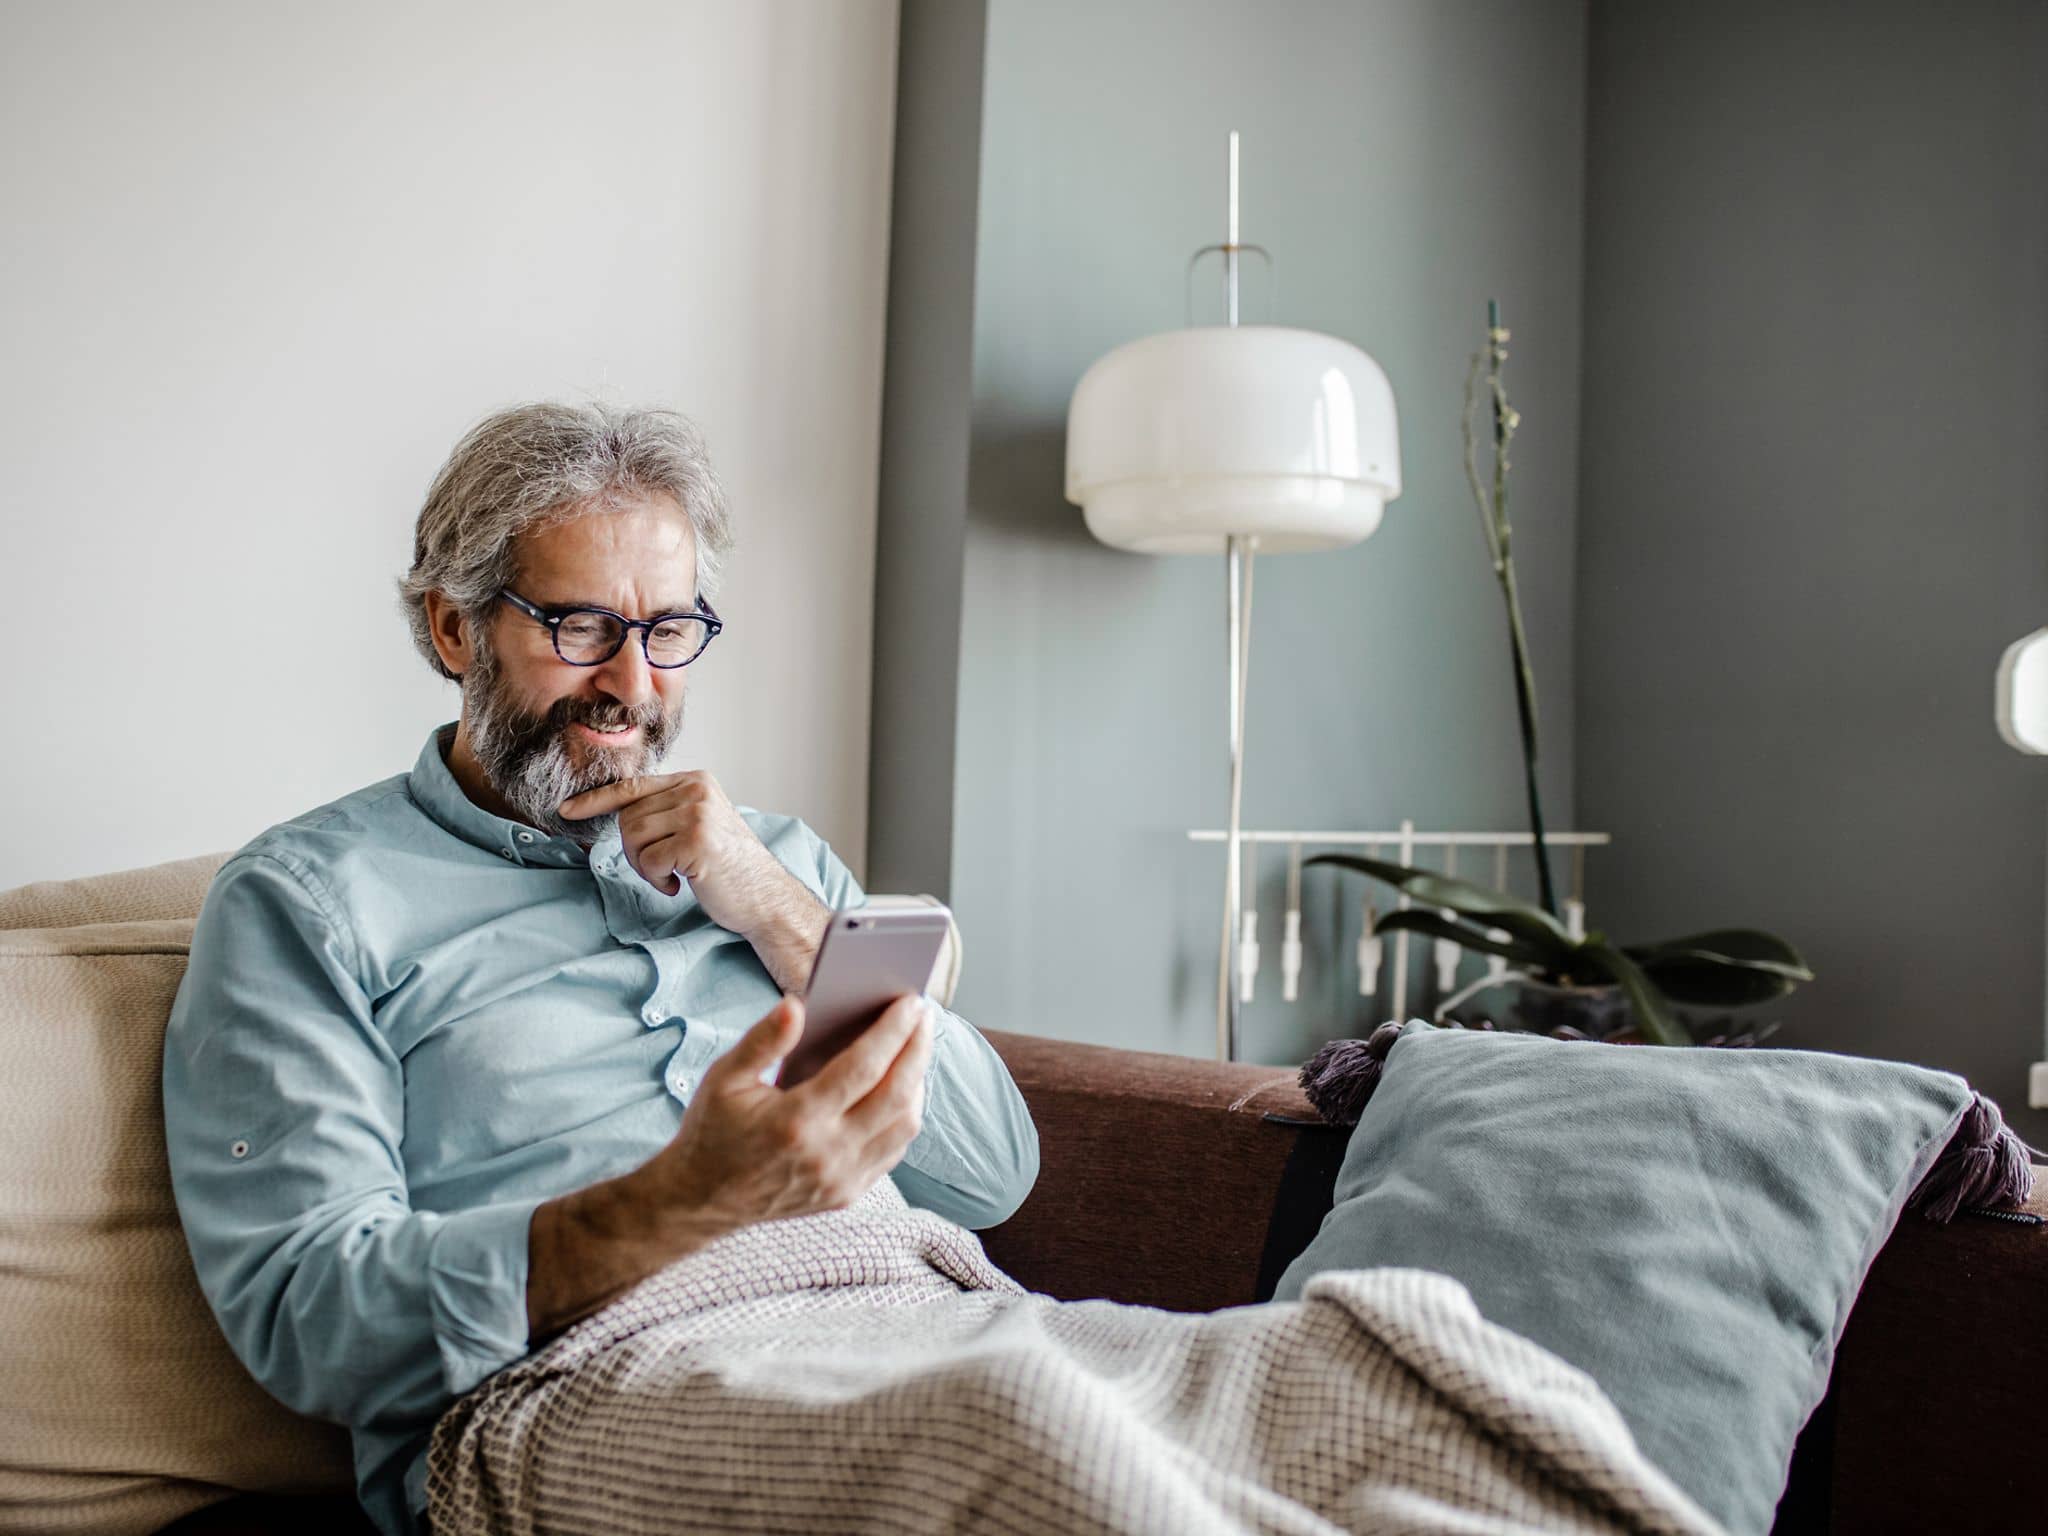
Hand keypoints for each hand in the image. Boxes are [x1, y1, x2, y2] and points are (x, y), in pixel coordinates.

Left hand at [558, 770, 819, 936]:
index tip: (566, 810)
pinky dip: (658, 880)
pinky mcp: (697, 842)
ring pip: (633, 837)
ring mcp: (698, 814)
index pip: (633, 786)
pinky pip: (650, 860)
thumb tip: (618, 813)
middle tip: (661, 870)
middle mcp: (696, 790)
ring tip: (673, 876)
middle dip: (633, 851)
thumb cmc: (729, 868)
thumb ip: (667, 811)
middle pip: (628, 817)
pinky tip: (682, 885)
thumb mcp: (699, 825)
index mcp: (696, 781)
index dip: (596, 800)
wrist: (766, 897)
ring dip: (645, 867)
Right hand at [630, 993, 932, 1238]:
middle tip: (924, 1016)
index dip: (893, 1031)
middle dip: (918, 1049)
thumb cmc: (713, 1131)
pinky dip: (904, 1115)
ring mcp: (840, 1180)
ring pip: (904, 1126)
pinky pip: (893, 1151)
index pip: (863, 1068)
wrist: (701, 1200)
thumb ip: (763, 1040)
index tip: (911, 1002)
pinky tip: (901, 1088)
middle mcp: (826, 1154)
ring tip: (915, 1047)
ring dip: (917, 1083)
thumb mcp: (724, 1078)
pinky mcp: (846, 1195)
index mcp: (795, 1120)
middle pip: (897, 1095)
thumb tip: (798, 1005)